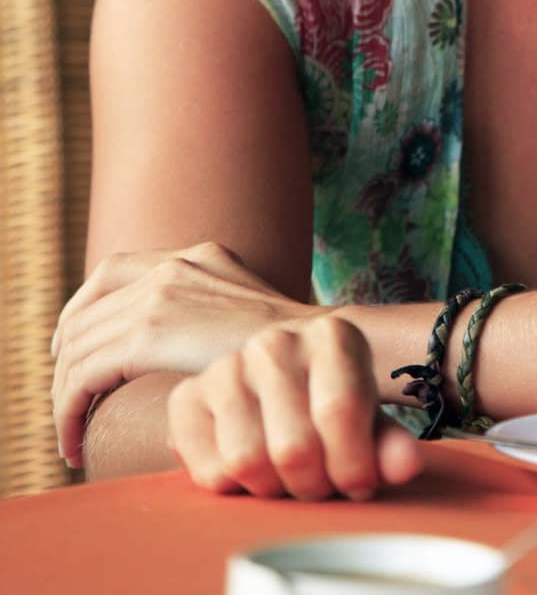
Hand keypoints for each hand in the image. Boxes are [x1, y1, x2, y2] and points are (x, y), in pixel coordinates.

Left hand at [52, 241, 316, 468]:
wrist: (313, 355)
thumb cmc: (288, 352)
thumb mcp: (249, 316)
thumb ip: (211, 314)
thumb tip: (181, 344)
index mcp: (195, 256)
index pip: (110, 271)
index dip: (79, 310)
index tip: (70, 348)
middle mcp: (173, 265)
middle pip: (88, 311)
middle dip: (66, 362)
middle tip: (66, 403)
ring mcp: (162, 293)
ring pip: (81, 347)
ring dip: (64, 395)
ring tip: (71, 434)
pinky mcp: (151, 332)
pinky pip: (86, 373)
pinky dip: (69, 408)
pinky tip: (77, 438)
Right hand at [167, 313, 422, 499]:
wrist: (280, 388)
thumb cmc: (332, 408)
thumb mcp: (369, 422)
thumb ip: (389, 445)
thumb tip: (406, 466)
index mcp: (331, 335)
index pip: (340, 411)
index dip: (352, 466)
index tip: (359, 484)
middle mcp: (275, 341)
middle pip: (293, 447)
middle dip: (313, 485)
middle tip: (321, 485)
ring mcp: (226, 364)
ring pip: (246, 460)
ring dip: (272, 489)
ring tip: (288, 478)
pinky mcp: (186, 396)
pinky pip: (208, 470)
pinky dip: (233, 488)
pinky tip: (252, 471)